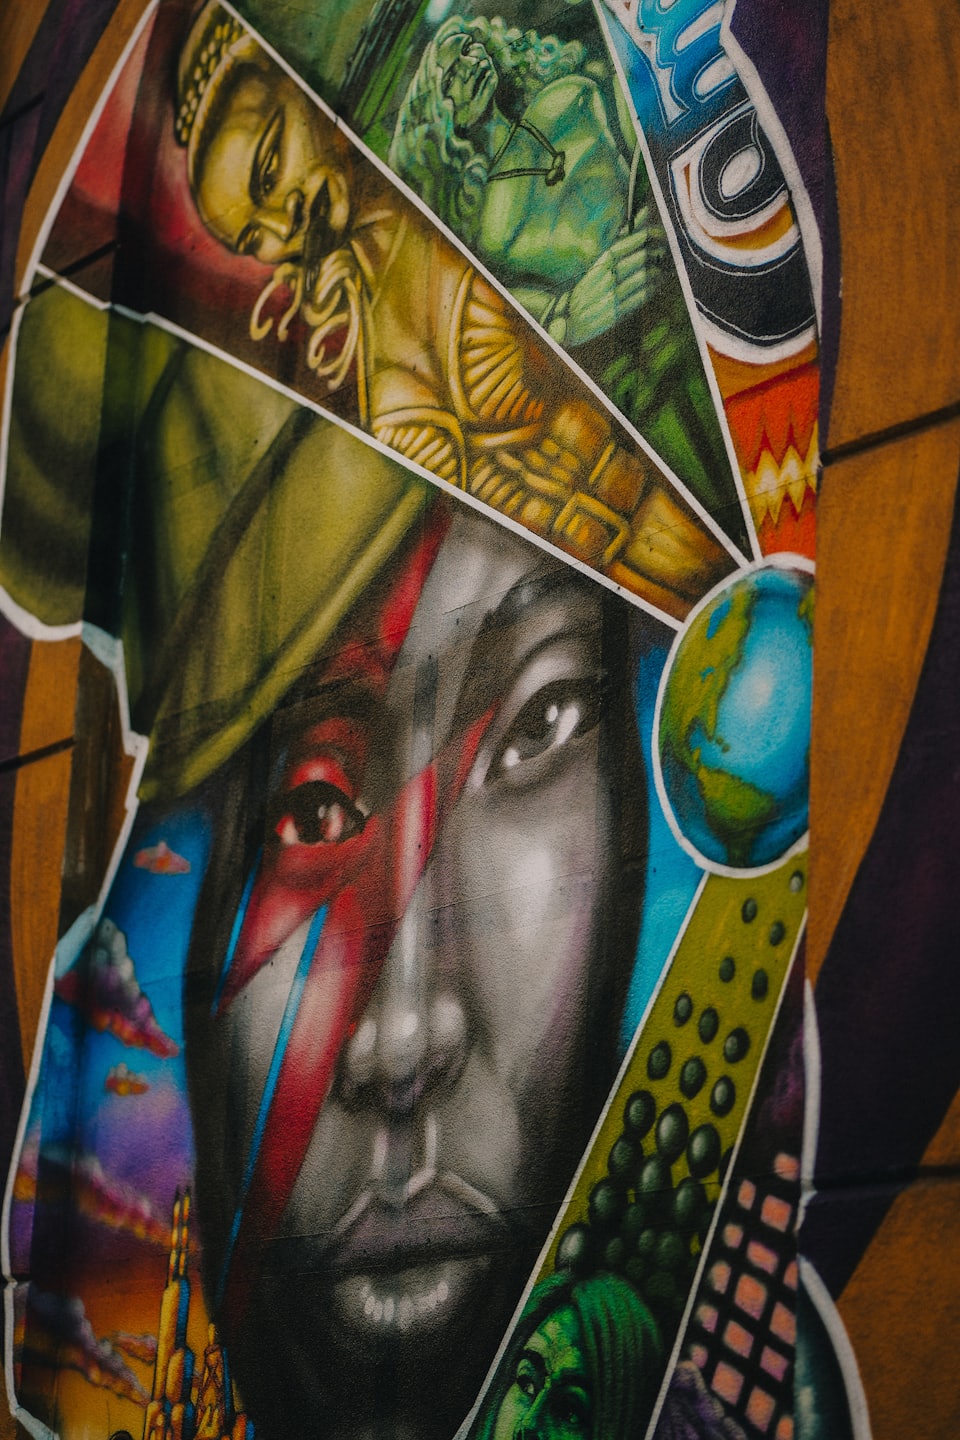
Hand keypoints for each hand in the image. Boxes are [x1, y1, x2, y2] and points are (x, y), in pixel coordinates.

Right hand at [555, 207, 667, 347]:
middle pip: (639, 258)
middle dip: (656, 252)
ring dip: (657, 271)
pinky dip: (651, 289)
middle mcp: (606, 277)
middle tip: (666, 248)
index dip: (646, 235)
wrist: (568, 322)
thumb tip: (637, 219)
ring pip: (642, 277)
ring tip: (664, 266)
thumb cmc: (583, 290)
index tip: (659, 231)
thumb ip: (617, 243)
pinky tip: (657, 283)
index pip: (627, 242)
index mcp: (599, 263)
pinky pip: (639, 298)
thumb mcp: (595, 264)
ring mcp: (612, 296)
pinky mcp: (616, 313)